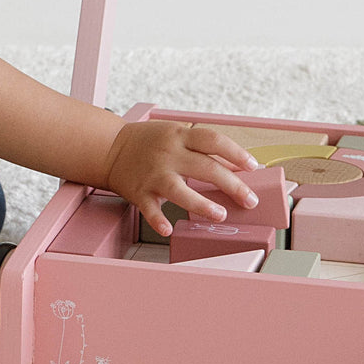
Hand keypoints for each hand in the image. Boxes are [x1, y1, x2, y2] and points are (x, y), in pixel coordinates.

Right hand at [101, 121, 260, 237]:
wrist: (110, 148)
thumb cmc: (150, 142)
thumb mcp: (176, 134)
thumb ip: (203, 148)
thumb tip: (237, 167)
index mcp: (180, 137)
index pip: (213, 141)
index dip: (236, 153)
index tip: (253, 166)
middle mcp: (168, 154)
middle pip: (205, 168)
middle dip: (232, 184)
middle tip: (250, 200)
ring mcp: (153, 174)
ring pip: (180, 190)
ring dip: (202, 204)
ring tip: (221, 214)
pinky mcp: (139, 192)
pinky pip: (150, 209)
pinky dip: (158, 220)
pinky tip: (168, 229)